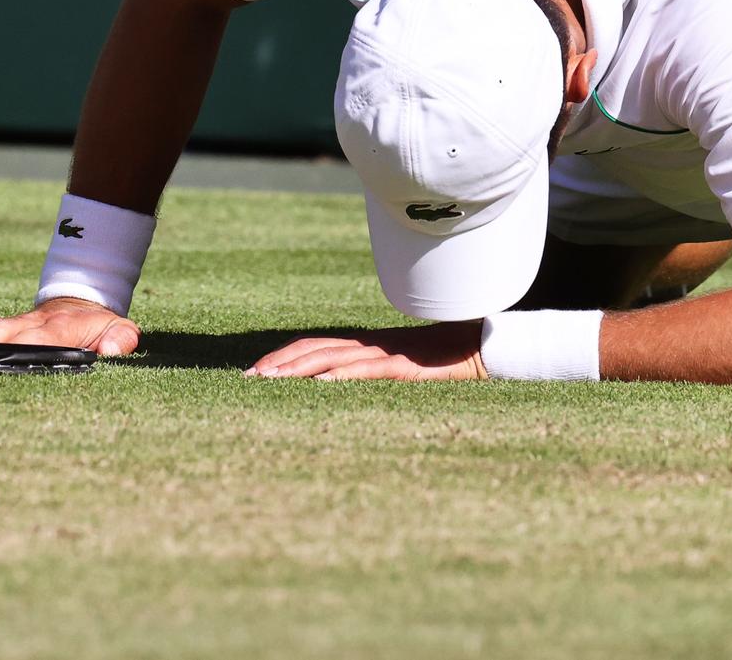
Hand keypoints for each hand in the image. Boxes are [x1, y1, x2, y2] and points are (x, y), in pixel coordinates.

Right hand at [0, 297, 140, 355]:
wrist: (80, 302)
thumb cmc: (99, 325)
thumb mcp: (120, 329)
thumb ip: (120, 340)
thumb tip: (109, 350)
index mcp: (60, 328)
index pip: (38, 339)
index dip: (23, 351)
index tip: (8, 368)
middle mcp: (31, 323)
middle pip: (1, 335)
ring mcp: (13, 323)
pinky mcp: (1, 324)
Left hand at [245, 321, 486, 380]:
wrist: (485, 345)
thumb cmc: (445, 361)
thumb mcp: (402, 368)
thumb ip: (375, 371)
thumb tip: (344, 386)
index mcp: (366, 345)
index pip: (314, 345)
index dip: (283, 355)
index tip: (255, 371)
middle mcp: (370, 345)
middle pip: (313, 348)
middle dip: (277, 362)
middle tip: (246, 378)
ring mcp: (386, 353)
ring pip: (332, 357)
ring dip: (297, 369)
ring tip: (269, 380)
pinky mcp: (405, 365)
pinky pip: (368, 369)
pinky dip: (342, 375)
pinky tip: (322, 383)